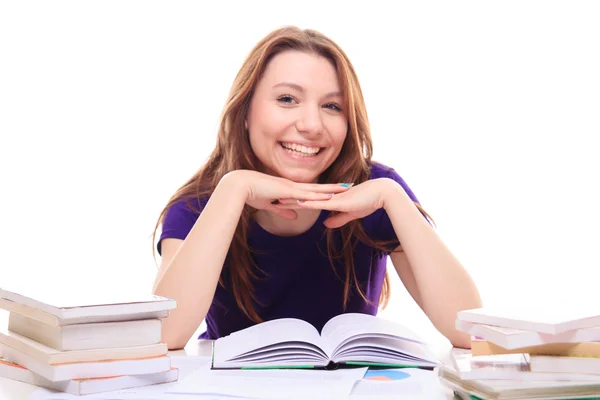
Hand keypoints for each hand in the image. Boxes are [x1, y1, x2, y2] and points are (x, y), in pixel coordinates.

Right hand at [225, 170, 352, 219]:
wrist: (239, 185)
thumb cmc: (251, 194)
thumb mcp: (270, 205)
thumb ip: (283, 210)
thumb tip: (296, 216)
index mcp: (289, 188)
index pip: (310, 189)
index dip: (323, 189)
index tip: (336, 189)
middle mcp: (292, 185)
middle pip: (318, 187)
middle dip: (333, 187)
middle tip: (349, 186)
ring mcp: (291, 187)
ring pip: (315, 188)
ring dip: (331, 189)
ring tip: (346, 189)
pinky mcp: (287, 190)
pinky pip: (306, 193)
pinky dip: (319, 194)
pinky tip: (330, 195)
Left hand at [274, 178, 394, 227]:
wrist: (382, 195)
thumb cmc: (368, 202)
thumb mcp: (349, 214)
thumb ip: (337, 219)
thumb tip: (326, 223)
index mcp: (329, 198)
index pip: (307, 198)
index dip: (293, 198)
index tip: (279, 199)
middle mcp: (328, 196)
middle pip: (304, 196)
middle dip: (288, 197)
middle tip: (271, 196)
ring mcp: (333, 198)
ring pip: (309, 198)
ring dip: (294, 199)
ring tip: (278, 200)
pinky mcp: (339, 202)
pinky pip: (321, 203)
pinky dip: (309, 203)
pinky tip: (299, 203)